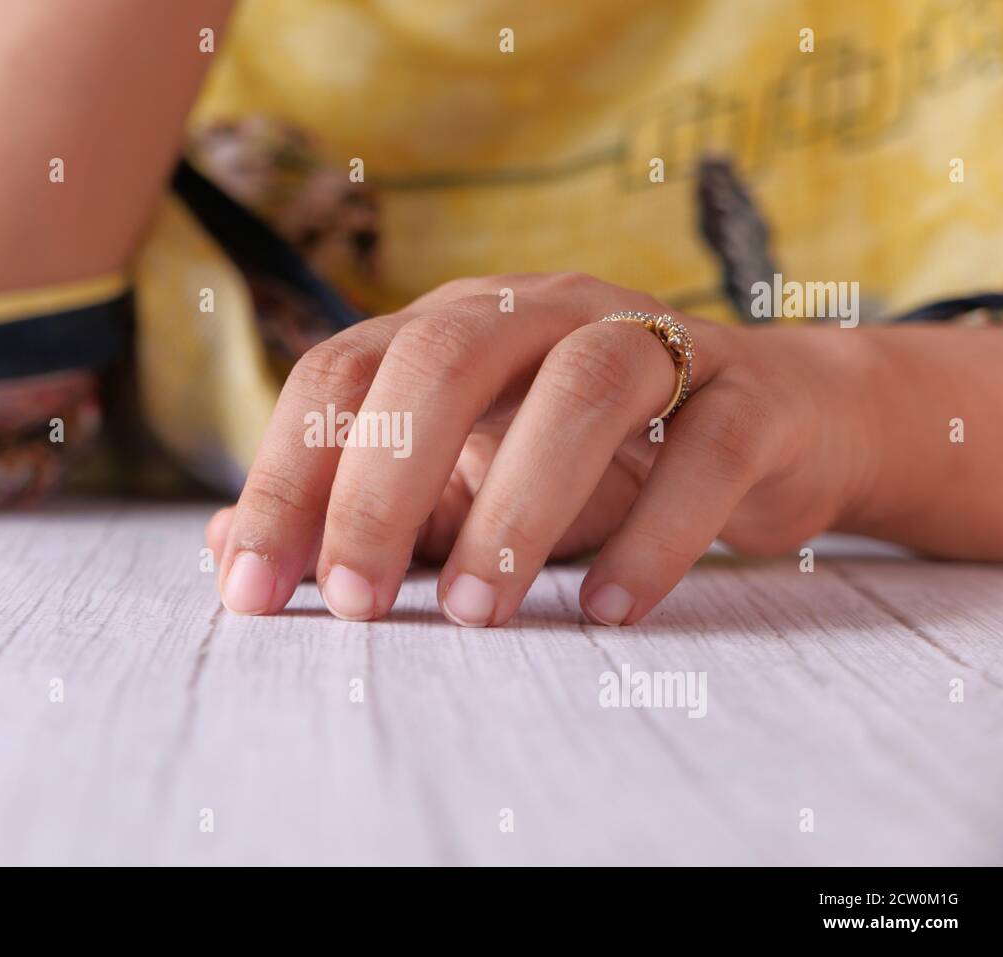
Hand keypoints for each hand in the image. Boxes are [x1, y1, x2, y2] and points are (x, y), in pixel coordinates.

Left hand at [206, 272, 877, 624]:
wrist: (776, 423)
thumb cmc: (593, 457)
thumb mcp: (461, 474)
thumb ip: (354, 503)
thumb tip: (226, 548)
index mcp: (457, 325)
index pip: (341, 374)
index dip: (284, 478)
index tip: (251, 592)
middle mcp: (544, 311)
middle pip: (444, 359)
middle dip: (381, 485)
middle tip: (352, 604)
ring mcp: (655, 340)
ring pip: (584, 387)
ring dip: (519, 505)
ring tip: (474, 614)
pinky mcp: (749, 394)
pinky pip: (707, 451)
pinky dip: (655, 533)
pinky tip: (606, 610)